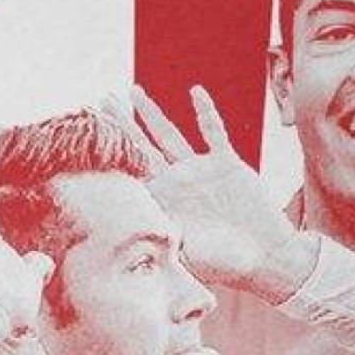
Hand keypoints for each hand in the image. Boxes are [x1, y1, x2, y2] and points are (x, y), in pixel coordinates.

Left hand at [109, 85, 315, 301]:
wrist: (266, 256)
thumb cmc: (226, 263)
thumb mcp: (185, 253)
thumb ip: (161, 236)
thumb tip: (135, 228)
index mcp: (165, 203)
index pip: (132, 172)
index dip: (112, 153)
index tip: (89, 134)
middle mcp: (179, 183)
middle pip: (144, 146)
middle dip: (123, 123)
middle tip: (103, 100)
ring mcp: (202, 172)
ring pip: (171, 135)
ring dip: (152, 113)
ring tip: (133, 91)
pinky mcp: (227, 165)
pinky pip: (214, 133)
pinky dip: (205, 113)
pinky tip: (195, 92)